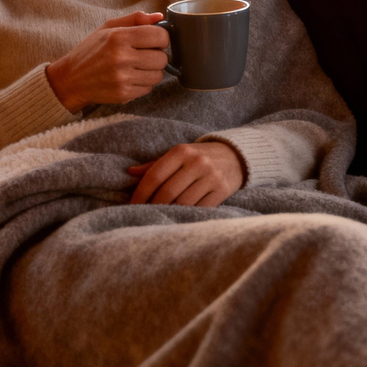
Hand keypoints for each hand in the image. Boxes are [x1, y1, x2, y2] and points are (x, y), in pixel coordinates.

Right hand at [45, 11, 168, 111]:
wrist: (71, 79)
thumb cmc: (90, 51)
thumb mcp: (108, 28)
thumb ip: (135, 19)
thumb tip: (159, 17)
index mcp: (119, 37)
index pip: (160, 36)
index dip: (161, 38)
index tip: (154, 40)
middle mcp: (122, 57)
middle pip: (162, 58)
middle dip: (157, 56)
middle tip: (144, 55)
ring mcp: (123, 78)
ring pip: (158, 75)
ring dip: (151, 71)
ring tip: (136, 67)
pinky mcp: (123, 94)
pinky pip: (148, 89)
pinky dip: (143, 84)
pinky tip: (130, 78)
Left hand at [129, 142, 244, 206]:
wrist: (235, 156)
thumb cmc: (199, 157)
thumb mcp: (178, 155)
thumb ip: (155, 164)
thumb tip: (130, 172)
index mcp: (181, 151)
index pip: (154, 176)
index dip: (141, 193)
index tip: (132, 205)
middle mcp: (197, 162)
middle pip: (167, 192)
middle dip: (153, 206)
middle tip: (145, 214)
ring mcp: (211, 176)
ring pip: (183, 203)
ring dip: (170, 212)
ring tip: (162, 215)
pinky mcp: (223, 190)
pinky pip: (200, 208)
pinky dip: (187, 214)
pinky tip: (180, 216)